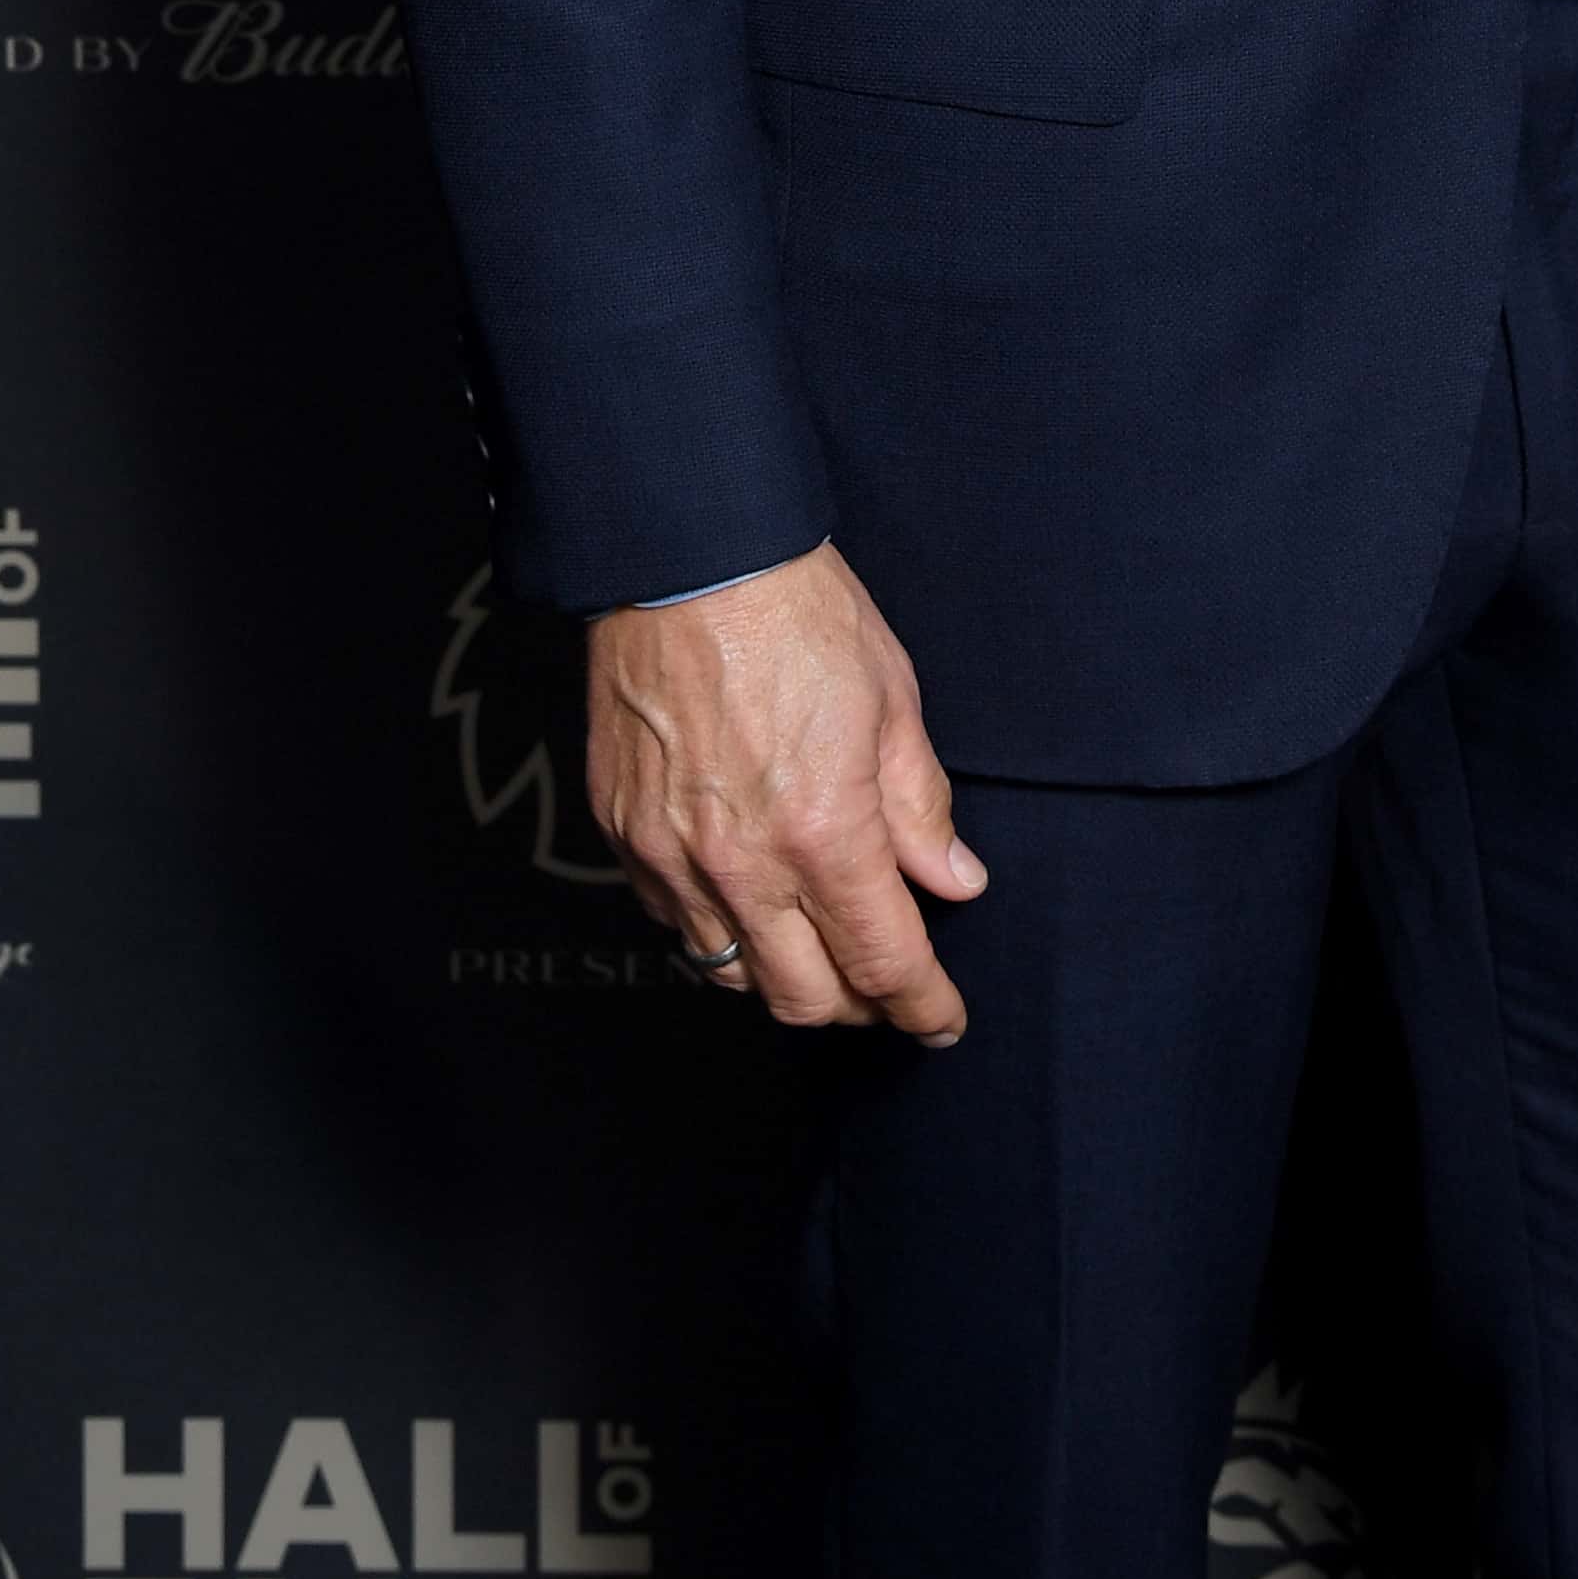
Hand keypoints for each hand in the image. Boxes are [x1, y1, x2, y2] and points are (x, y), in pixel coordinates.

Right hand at [586, 541, 984, 1038]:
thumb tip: (953, 881)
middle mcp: (742, 864)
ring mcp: (671, 856)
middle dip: (858, 1008)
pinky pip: (675, 924)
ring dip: (785, 978)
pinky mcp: (624, 835)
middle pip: (804, 999)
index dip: (922, 1006)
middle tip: (887, 985)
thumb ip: (920, 808)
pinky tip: (751, 899)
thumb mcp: (893, 700)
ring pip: (731, 975)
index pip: (883, 964)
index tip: (942, 1022)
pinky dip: (721, 932)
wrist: (686, 557)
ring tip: (819, 946)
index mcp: (823, 832)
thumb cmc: (797, 612)